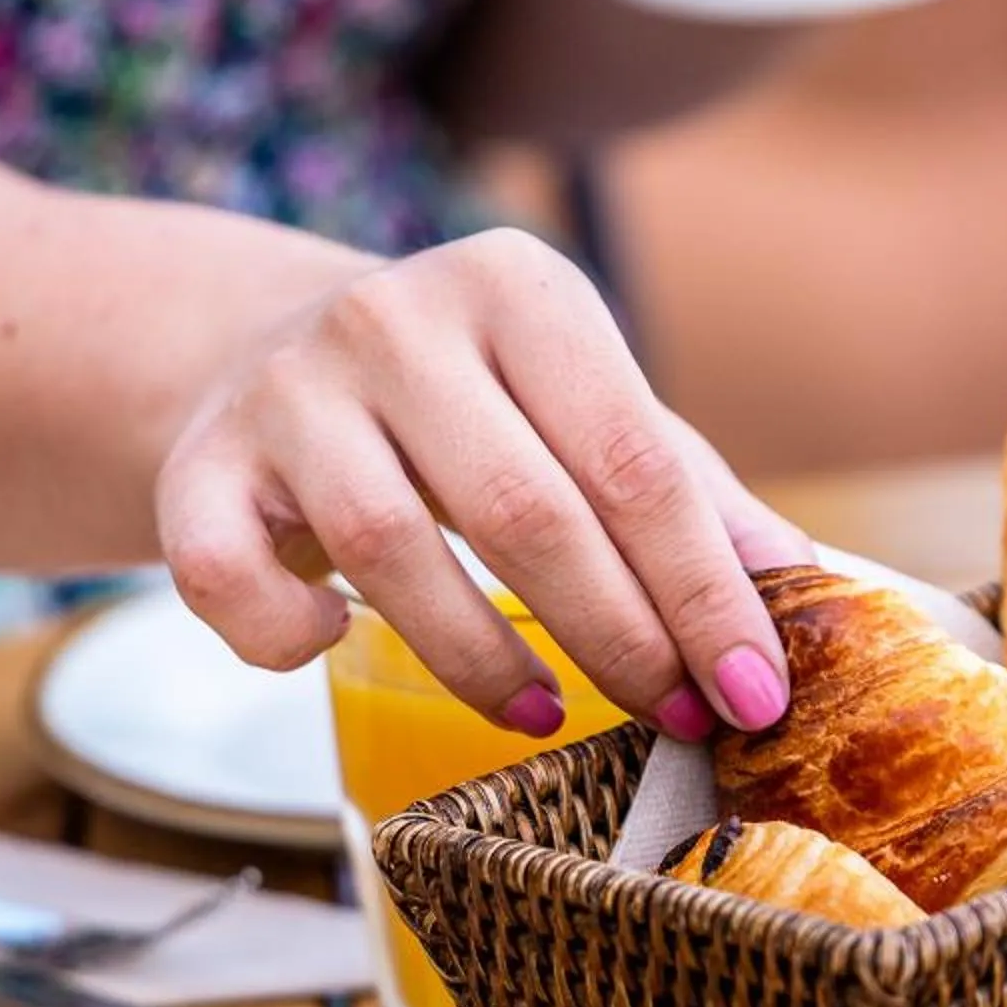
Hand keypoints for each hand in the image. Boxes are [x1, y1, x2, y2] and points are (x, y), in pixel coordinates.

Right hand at [155, 228, 810, 736]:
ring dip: (481, 659)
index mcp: (518, 287)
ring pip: (389, 552)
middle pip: (524, 510)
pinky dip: (285, 634)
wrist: (269, 348)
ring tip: (547, 711)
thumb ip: (689, 493)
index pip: (633, 458)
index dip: (702, 589)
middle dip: (618, 637)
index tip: (754, 691)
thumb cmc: (472, 402)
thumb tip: (810, 586)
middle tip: (674, 718)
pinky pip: (226, 578)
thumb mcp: (587, 408)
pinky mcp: (196, 462)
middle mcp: (394, 317)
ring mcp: (285, 389)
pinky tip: (338, 644)